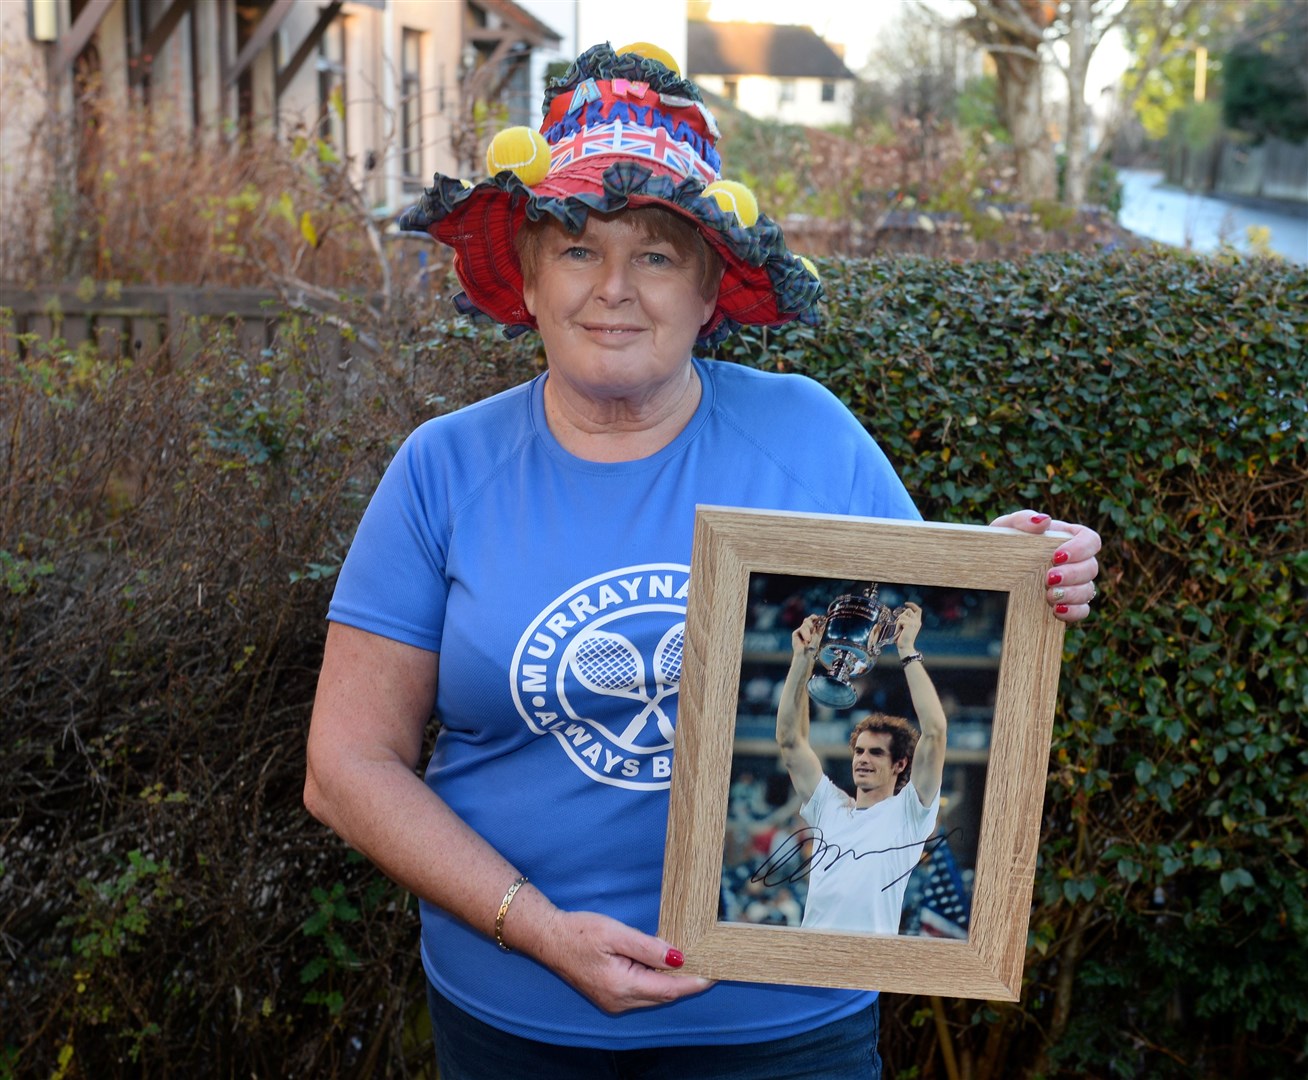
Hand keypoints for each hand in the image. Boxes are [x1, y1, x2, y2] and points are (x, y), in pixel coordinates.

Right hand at [535, 909, 712, 1014]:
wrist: (549, 938)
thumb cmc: (579, 932)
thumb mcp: (616, 933)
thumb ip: (648, 947)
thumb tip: (678, 958)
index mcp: (622, 986)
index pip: (668, 990)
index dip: (694, 982)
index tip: (714, 974)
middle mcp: (619, 1001)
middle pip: (663, 996)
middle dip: (687, 982)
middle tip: (708, 963)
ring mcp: (613, 1002)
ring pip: (653, 996)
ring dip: (672, 982)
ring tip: (692, 961)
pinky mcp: (609, 996)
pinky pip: (642, 993)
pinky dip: (656, 982)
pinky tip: (663, 966)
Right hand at [792, 614, 823, 657]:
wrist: (806, 655)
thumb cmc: (813, 649)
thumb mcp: (818, 637)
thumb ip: (819, 629)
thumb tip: (823, 620)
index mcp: (814, 630)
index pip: (813, 620)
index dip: (814, 617)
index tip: (816, 617)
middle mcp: (807, 630)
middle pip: (808, 619)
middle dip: (811, 622)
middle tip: (813, 629)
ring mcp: (801, 631)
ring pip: (805, 623)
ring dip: (808, 631)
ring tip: (809, 640)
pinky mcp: (796, 633)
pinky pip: (801, 628)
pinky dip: (805, 634)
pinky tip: (806, 640)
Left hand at [894, 601, 922, 652]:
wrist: (905, 646)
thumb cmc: (903, 638)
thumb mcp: (906, 628)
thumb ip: (906, 620)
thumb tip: (900, 614)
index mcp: (918, 622)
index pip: (918, 610)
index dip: (912, 605)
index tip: (906, 603)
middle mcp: (917, 621)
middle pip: (908, 610)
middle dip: (901, 615)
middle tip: (899, 624)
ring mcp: (914, 622)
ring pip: (902, 615)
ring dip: (898, 622)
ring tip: (899, 630)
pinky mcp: (909, 624)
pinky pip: (899, 621)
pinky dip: (897, 626)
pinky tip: (898, 632)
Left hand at [989, 509, 1101, 622]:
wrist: (988, 573)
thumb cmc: (1001, 545)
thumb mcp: (1005, 529)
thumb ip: (1022, 520)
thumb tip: (1043, 520)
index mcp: (1066, 539)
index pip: (1090, 540)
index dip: (1081, 548)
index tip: (1057, 556)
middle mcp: (1074, 562)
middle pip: (1091, 567)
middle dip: (1073, 574)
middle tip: (1048, 578)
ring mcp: (1072, 585)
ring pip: (1088, 590)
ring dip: (1072, 594)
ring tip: (1049, 596)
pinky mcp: (1066, 605)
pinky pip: (1082, 611)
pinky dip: (1074, 611)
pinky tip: (1057, 610)